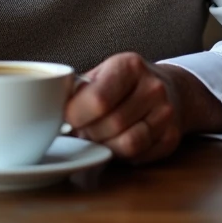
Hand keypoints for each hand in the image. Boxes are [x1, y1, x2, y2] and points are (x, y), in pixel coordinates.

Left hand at [64, 53, 186, 163]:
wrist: (168, 89)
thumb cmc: (122, 84)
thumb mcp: (100, 75)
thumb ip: (76, 90)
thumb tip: (49, 111)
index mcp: (130, 65)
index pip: (98, 99)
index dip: (76, 115)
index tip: (68, 118)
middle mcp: (153, 87)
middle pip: (110, 125)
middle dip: (90, 132)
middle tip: (85, 128)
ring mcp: (166, 113)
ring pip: (127, 144)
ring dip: (106, 145)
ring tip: (101, 135)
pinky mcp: (172, 136)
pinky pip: (139, 156)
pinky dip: (123, 155)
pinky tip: (120, 141)